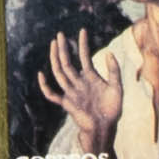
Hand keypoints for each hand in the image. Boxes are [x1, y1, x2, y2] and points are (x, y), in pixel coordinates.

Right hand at [38, 32, 134, 156]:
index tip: (82, 31)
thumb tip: (108, 52)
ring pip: (60, 73)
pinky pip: (52, 94)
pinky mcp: (66, 103)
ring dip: (55, 59)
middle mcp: (79, 83)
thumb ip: (114, 71)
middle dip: (64, 49)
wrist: (105, 127)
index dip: (83, 44)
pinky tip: (41, 74)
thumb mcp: (117, 87)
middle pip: (67, 62)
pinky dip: (45, 85)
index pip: (84, 57)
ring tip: (53, 45)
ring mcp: (71, 92)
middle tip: (60, 34)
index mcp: (90, 78)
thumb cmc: (112, 109)